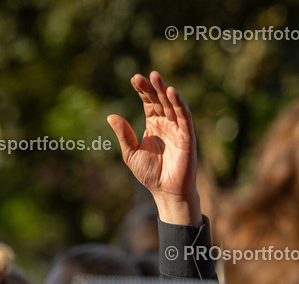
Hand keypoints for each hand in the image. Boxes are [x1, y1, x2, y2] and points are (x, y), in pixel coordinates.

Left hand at [108, 71, 200, 225]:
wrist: (165, 191)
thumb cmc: (149, 173)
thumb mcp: (131, 153)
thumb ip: (123, 135)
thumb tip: (110, 116)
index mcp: (153, 125)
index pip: (149, 103)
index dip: (143, 90)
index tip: (134, 79)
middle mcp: (166, 124)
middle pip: (159, 100)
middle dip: (152, 87)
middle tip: (141, 76)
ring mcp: (178, 129)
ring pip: (172, 105)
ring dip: (165, 91)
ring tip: (156, 77)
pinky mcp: (187, 136)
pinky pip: (184, 117)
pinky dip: (179, 104)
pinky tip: (172, 93)